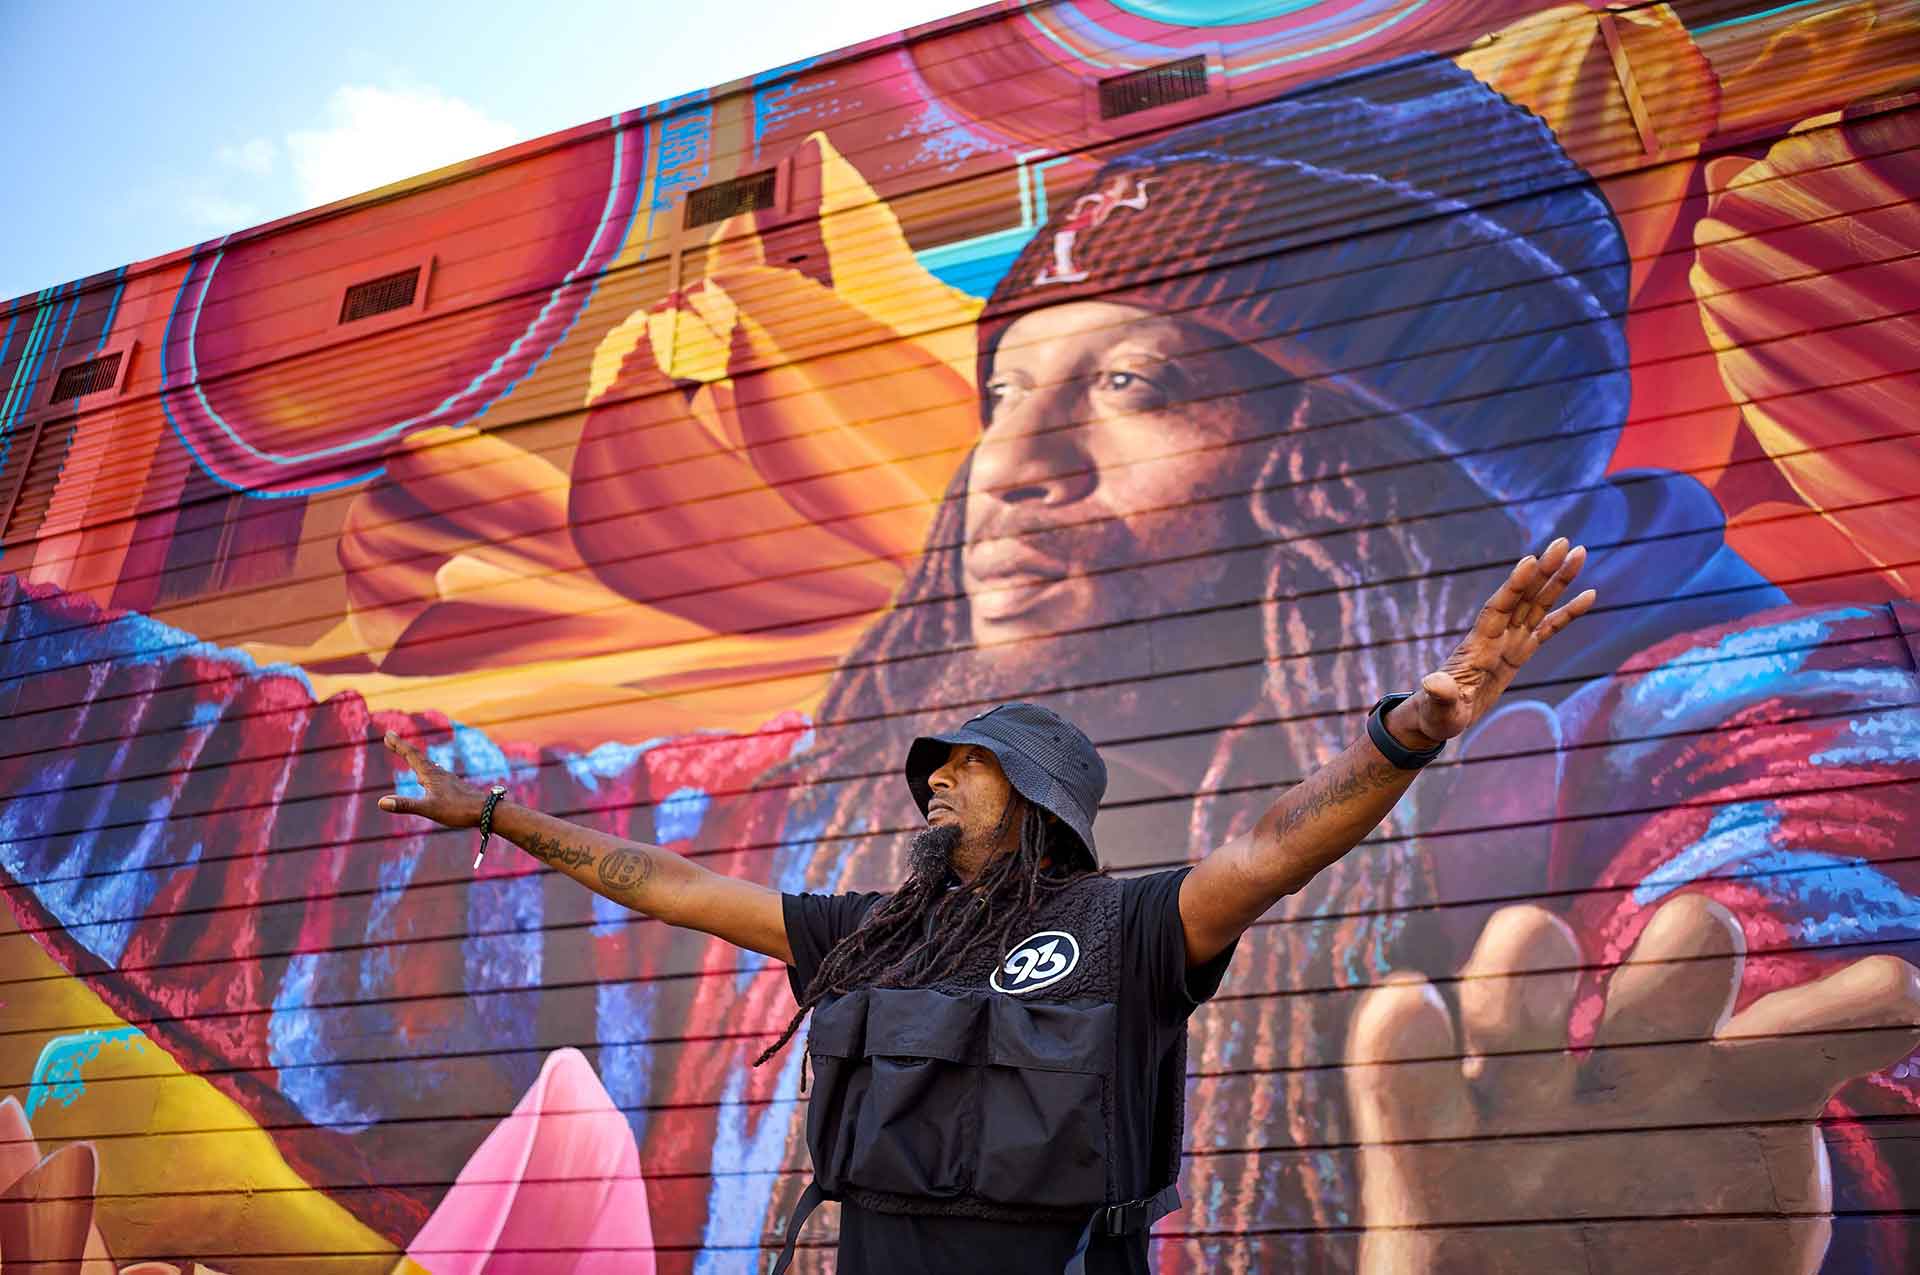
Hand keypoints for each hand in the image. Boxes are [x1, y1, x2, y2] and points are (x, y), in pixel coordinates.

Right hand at [377, 730, 490, 827]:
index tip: (388, 733)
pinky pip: (435, 774)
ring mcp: (447, 780)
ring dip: (414, 758)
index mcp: (431, 775)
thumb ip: (406, 805)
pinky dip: (425, 771)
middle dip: (402, 748)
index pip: (411, 755)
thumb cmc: (459, 810)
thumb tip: (381, 802)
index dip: (398, 745)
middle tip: (390, 738)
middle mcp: (438, 773)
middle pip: (417, 757)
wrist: (487, 811)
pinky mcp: (453, 787)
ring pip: (427, 765)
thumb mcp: (429, 809)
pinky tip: (428, 778)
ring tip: (407, 754)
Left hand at [1347, 896, 1919, 1272]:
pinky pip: (1808, 1042)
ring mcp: (1647, 1079)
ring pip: (1659, 985)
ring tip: (1698, 934)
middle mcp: (1537, 1087)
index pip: (1407, 1080)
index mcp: (1446, 1143)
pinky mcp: (1755, 1095)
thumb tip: (1427, 1101)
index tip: (1407, 1007)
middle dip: (1524, 965)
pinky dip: (1851, 1018)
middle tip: (1535, 944)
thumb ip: (1456, 1270)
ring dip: (1675, 955)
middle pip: (1520, 994)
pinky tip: (1892, 997)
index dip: (1402, 1047)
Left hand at [1388, 537, 1594, 748]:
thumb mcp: (1438, 708)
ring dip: (1558, 580)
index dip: (1513, 586)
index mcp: (1478, 645)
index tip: (1530, 560)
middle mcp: (1495, 636)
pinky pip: (1549, 628)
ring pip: (1539, 605)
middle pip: (1523, 597)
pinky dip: (1568, 613)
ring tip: (1579, 554)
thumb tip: (1433, 683)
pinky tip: (1590, 594)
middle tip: (1565, 542)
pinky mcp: (1520, 652)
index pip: (1498, 608)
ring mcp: (1509, 641)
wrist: (1439, 716)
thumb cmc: (1436, 713)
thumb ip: (1439, 694)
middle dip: (1543, 571)